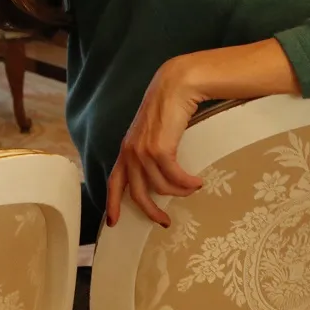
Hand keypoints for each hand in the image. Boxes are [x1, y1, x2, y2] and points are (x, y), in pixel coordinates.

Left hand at [105, 57, 204, 227]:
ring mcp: (143, 151)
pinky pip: (175, 177)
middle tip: (165, 221)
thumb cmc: (167, 109)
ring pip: (160, 187)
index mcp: (126, 150)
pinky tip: (197, 181)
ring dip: (179, 192)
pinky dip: (187, 183)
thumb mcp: (151, 134)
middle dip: (151, 211)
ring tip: (192, 189)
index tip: (113, 222)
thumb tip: (160, 176)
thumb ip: (149, 153)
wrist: (174, 87)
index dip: (112, 203)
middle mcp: (130, 152)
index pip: (114, 181)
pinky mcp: (159, 149)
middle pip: (137, 193)